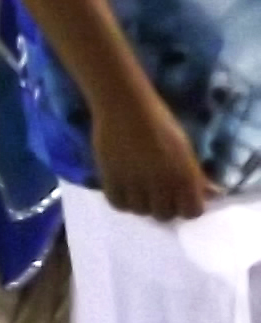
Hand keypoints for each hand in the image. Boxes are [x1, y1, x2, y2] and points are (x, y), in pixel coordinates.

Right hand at [92, 95, 213, 224]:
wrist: (125, 107)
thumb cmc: (160, 124)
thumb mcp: (185, 150)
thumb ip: (196, 176)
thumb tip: (212, 194)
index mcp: (185, 177)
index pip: (191, 212)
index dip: (186, 207)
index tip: (180, 198)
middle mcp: (161, 184)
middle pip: (164, 215)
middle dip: (163, 207)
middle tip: (157, 193)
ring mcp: (135, 183)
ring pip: (140, 211)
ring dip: (141, 204)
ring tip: (138, 190)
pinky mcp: (111, 178)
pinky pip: (118, 204)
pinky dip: (122, 201)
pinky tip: (124, 189)